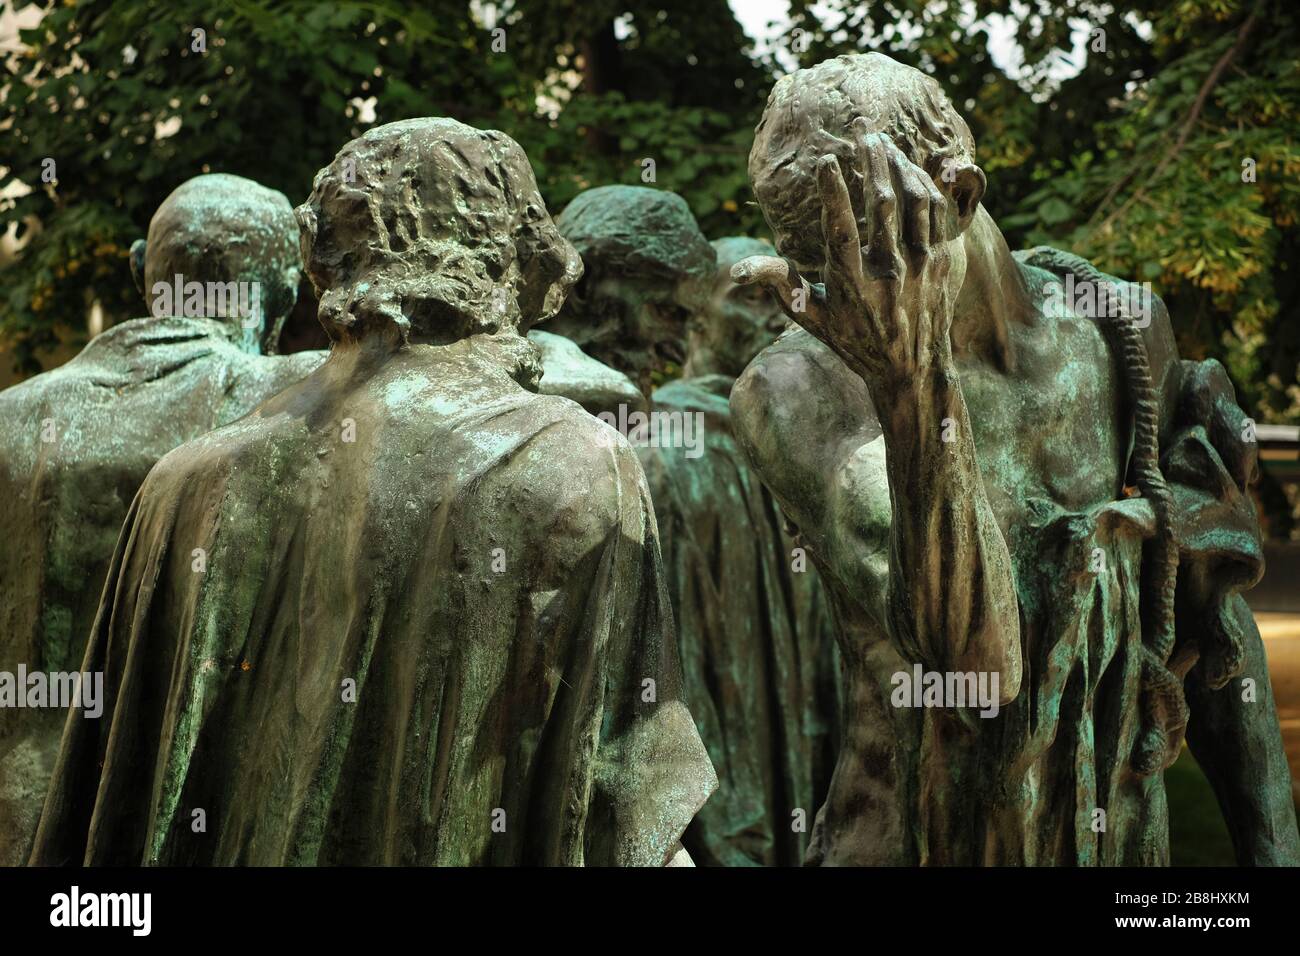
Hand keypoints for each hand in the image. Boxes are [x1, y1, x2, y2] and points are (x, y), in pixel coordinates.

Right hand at [733, 129, 955, 381]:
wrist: (913, 370)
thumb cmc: (855, 341)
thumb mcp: (813, 318)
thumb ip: (780, 285)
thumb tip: (738, 271)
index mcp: (852, 283)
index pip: (841, 229)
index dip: (834, 193)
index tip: (827, 160)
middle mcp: (889, 271)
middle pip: (884, 203)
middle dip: (874, 162)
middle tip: (864, 135)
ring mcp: (921, 265)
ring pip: (915, 200)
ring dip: (900, 166)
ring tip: (886, 144)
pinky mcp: (944, 261)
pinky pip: (937, 211)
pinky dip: (926, 183)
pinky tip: (913, 167)